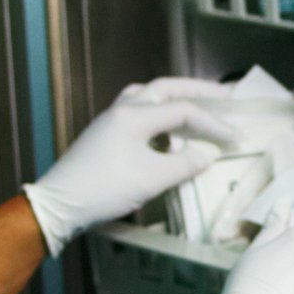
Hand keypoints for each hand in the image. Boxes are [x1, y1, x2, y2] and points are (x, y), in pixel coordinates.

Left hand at [22, 79, 240, 256]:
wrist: (58, 205)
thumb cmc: (104, 190)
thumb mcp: (152, 179)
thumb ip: (184, 164)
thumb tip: (206, 156)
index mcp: (134, 115)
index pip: (184, 110)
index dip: (213, 123)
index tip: (235, 138)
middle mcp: (122, 109)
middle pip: (166, 89)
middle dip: (198, 92)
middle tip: (225, 95)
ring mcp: (110, 120)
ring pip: (148, 97)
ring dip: (175, 99)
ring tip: (196, 106)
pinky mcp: (105, 134)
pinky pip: (138, 112)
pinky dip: (159, 115)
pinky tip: (167, 131)